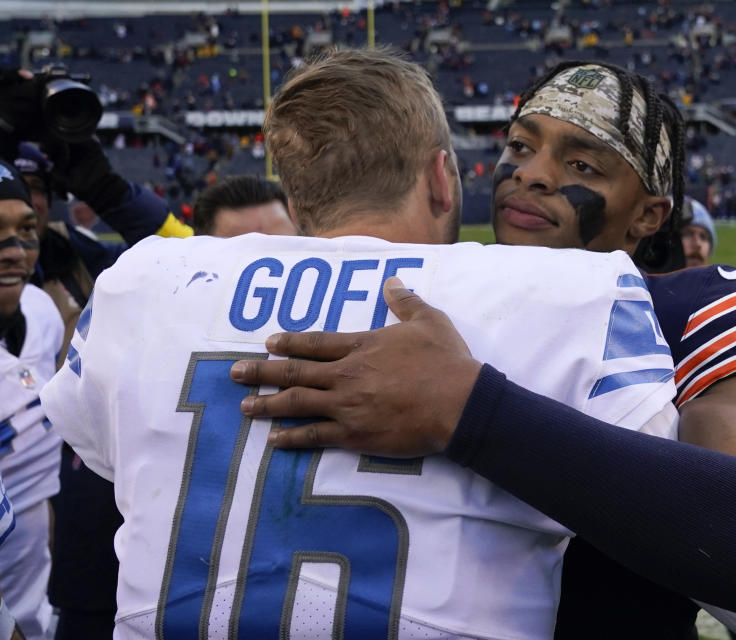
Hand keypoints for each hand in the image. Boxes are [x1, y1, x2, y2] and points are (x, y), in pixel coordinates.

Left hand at [230, 277, 482, 456]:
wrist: (460, 403)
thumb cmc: (446, 361)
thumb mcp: (429, 320)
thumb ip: (405, 301)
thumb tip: (392, 280)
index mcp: (362, 346)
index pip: (316, 343)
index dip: (289, 343)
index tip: (268, 343)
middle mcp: (347, 374)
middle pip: (295, 372)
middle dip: (262, 372)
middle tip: (234, 373)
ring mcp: (347, 406)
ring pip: (297, 403)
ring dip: (267, 404)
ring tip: (245, 406)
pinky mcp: (355, 434)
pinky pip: (315, 436)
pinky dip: (292, 438)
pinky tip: (274, 440)